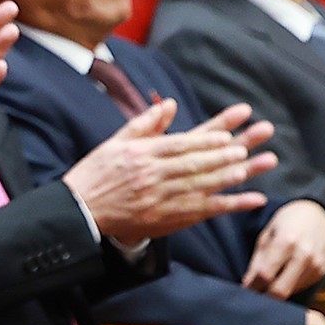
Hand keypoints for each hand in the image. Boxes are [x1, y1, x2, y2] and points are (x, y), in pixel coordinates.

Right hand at [63, 102, 275, 245]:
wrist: (79, 211)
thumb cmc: (97, 173)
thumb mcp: (116, 142)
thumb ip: (145, 123)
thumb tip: (170, 104)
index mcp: (139, 155)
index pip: (177, 146)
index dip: (203, 141)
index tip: (225, 137)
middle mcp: (149, 177)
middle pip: (191, 166)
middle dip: (218, 158)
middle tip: (242, 151)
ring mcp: (157, 200)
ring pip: (196, 188)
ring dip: (222, 180)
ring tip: (244, 171)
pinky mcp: (162, 220)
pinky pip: (198, 212)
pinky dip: (224, 206)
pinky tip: (245, 200)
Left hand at [244, 199, 324, 298]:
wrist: (316, 215)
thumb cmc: (286, 222)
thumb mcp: (266, 235)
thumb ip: (257, 261)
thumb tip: (247, 286)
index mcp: (286, 242)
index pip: (265, 275)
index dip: (252, 286)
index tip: (244, 290)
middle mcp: (304, 255)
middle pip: (280, 291)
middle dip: (264, 297)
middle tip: (254, 294)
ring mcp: (315, 265)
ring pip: (290, 292)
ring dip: (277, 292)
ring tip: (268, 283)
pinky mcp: (322, 272)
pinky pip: (300, 287)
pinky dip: (289, 286)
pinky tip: (284, 276)